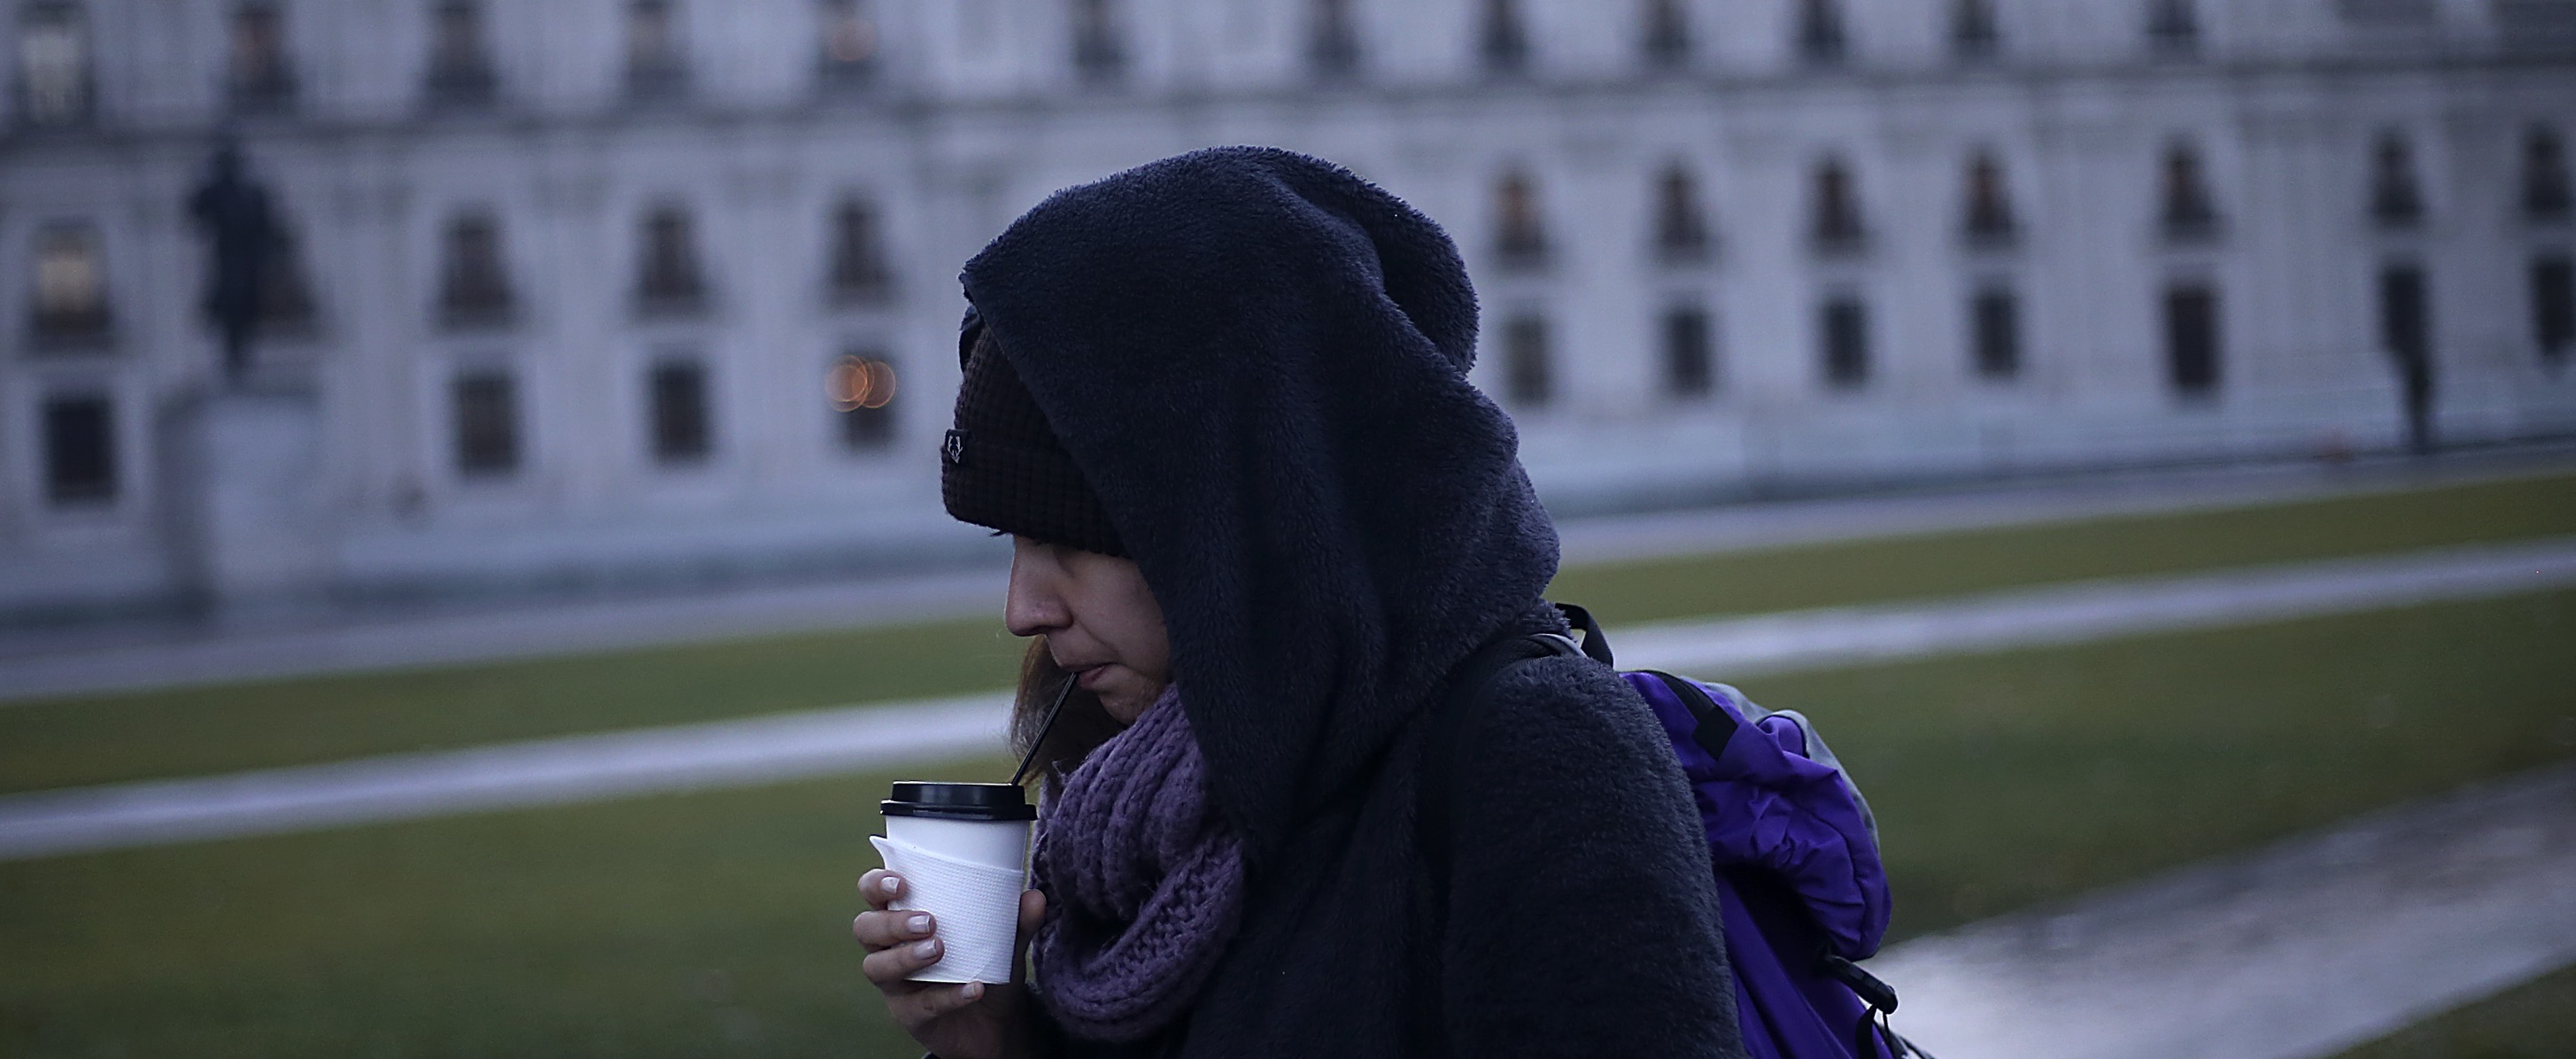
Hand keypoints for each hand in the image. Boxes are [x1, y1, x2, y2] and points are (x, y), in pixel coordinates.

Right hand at [854, 868, 1046, 1058]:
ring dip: (906, 956)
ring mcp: (895, 984)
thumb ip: (1017, 920)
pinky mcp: (909, 1015)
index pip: (872, 894)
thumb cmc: (984, 965)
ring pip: (876, 968)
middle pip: (865, 928)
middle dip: (891, 922)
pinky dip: (947, 996)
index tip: (901, 882)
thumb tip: (1034, 897)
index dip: (875, 885)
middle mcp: (889, 948)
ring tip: (939, 949)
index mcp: (903, 917)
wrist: (996, 1021)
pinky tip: (973, 988)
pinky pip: (917, 1006)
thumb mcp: (1003, 940)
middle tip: (929, 921)